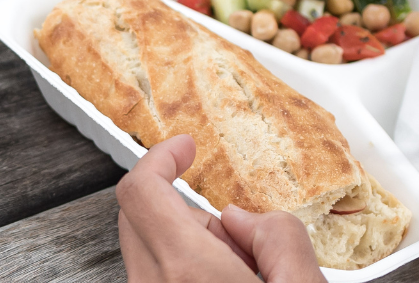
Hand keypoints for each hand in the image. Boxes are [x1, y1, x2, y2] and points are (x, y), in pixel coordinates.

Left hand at [116, 135, 324, 282]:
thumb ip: (280, 239)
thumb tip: (245, 219)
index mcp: (187, 269)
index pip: (140, 189)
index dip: (161, 157)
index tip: (185, 147)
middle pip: (139, 215)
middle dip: (186, 209)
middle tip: (238, 238)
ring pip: (147, 248)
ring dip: (187, 245)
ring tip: (241, 274)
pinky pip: (155, 275)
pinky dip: (184, 270)